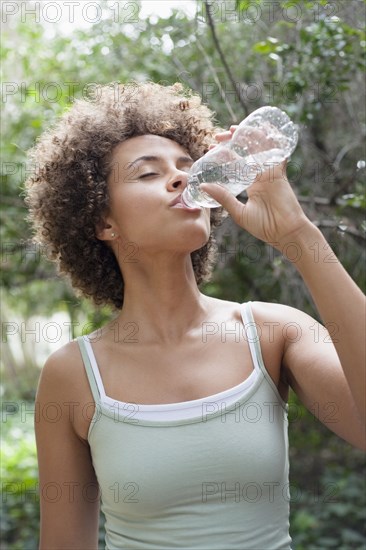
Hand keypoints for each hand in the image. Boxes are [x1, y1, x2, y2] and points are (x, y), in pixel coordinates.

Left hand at [202, 127, 309, 248]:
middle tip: (218, 136)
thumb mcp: (239, 212)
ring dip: (248, 136)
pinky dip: (271, 140)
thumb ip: (223, 198)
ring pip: (259, 148)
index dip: (224, 154)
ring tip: (233, 130)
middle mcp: (261, 175)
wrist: (286, 234)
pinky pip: (276, 152)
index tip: (211, 148)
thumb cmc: (265, 227)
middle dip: (232, 141)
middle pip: (246, 152)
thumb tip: (203, 186)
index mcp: (252, 184)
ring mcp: (271, 172)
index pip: (236, 164)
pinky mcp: (280, 173)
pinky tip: (261, 128)